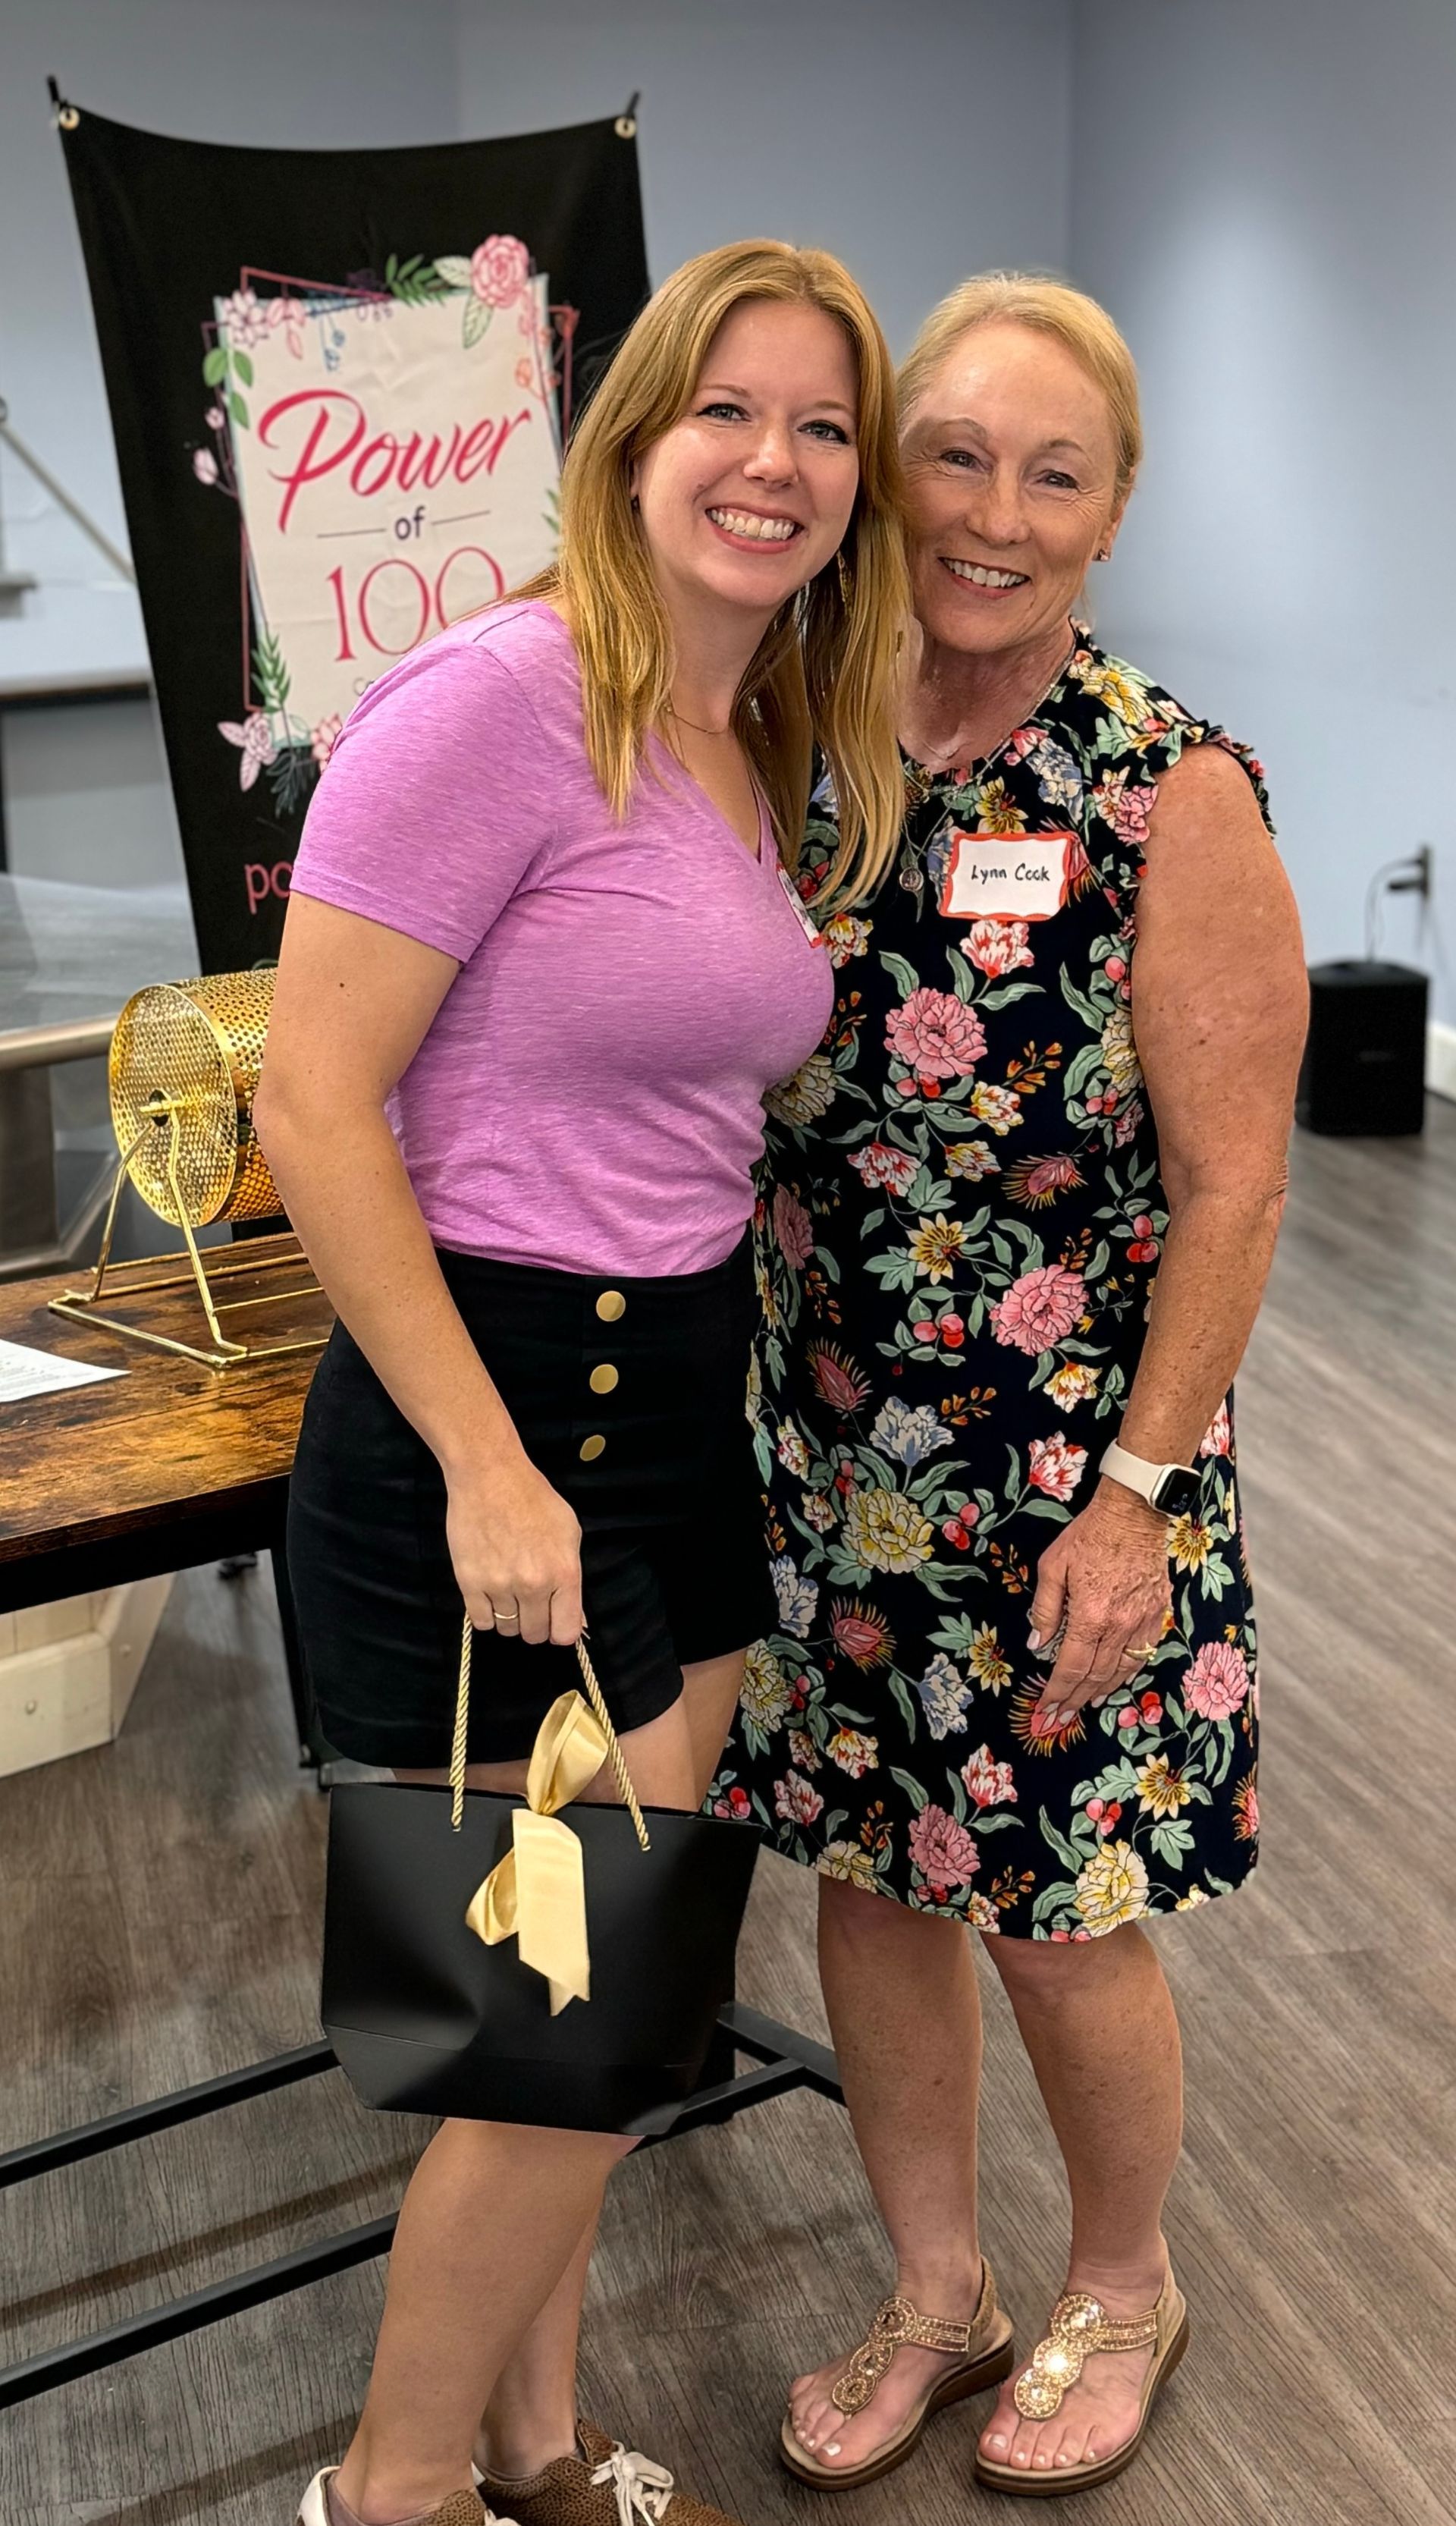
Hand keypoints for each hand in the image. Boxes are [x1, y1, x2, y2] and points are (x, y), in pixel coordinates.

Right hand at [444, 1444, 583, 1646]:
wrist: (490, 1477)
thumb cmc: (534, 1499)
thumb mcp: (569, 1533)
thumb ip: (572, 1579)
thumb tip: (575, 1620)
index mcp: (564, 1573)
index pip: (564, 1632)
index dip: (559, 1630)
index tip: (553, 1621)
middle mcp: (533, 1585)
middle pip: (534, 1634)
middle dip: (534, 1623)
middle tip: (529, 1602)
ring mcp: (500, 1586)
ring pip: (507, 1629)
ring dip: (509, 1617)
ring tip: (508, 1590)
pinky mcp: (470, 1583)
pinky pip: (481, 1622)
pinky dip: (486, 1614)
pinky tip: (490, 1594)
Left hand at [1028, 1480, 1172, 1727]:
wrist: (1134, 1514)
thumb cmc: (1088, 1536)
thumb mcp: (1052, 1567)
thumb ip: (1044, 1610)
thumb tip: (1037, 1644)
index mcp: (1091, 1616)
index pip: (1071, 1667)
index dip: (1057, 1692)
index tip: (1046, 1709)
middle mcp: (1119, 1626)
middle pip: (1096, 1676)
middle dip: (1075, 1700)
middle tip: (1060, 1718)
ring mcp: (1142, 1621)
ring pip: (1122, 1669)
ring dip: (1102, 1691)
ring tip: (1087, 1703)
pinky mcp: (1157, 1613)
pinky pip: (1143, 1653)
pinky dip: (1127, 1671)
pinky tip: (1116, 1677)